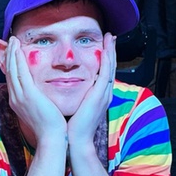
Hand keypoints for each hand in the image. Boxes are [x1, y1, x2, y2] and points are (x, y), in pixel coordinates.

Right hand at [4, 37, 66, 145]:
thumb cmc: (50, 127)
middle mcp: (15, 98)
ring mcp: (20, 96)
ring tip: (13, 40)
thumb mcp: (40, 111)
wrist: (51, 138)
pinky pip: (20, 73)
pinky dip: (17, 59)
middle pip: (9, 72)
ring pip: (12, 70)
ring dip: (12, 53)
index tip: (13, 53)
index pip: (12, 79)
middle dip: (9, 55)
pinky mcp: (28, 94)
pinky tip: (17, 49)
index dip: (11, 64)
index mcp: (18, 102)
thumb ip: (38, 100)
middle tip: (10, 41)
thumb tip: (41, 94)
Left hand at [67, 33, 115, 152]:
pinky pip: (105, 74)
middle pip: (109, 67)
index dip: (104, 58)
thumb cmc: (72, 126)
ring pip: (110, 67)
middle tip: (110, 36)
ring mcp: (103, 94)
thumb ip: (75, 96)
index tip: (103, 45)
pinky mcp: (99, 95)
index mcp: (98, 95)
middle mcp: (104, 93)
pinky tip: (106, 51)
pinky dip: (107, 61)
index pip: (103, 72)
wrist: (75, 140)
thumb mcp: (75, 106)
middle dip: (110, 51)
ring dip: (111, 51)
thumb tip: (64, 88)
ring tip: (110, 38)